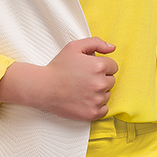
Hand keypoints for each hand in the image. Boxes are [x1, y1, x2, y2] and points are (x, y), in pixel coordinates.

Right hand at [0, 37, 117, 119]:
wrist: (43, 88)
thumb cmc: (58, 67)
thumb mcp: (74, 47)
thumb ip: (96, 43)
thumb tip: (112, 48)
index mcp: (99, 66)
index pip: (113, 67)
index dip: (101, 67)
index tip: (89, 70)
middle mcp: (101, 83)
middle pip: (111, 81)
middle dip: (100, 79)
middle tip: (84, 80)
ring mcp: (97, 99)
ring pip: (107, 94)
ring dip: (98, 92)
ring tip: (82, 90)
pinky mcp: (93, 113)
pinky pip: (104, 109)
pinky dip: (97, 106)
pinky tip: (85, 100)